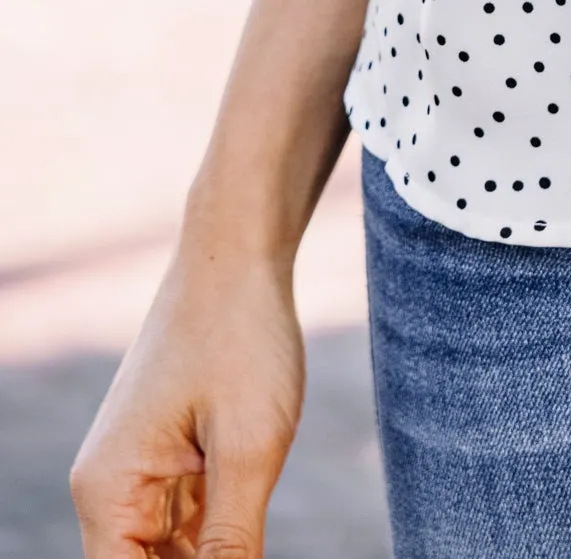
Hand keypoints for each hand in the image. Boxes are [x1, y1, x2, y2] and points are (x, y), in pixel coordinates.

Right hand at [71, 249, 303, 558]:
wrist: (238, 251)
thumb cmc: (242, 336)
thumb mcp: (251, 448)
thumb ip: (234, 543)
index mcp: (109, 492)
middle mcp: (112, 489)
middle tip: (249, 546)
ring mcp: (140, 473)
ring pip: (169, 556)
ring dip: (213, 556)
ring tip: (251, 529)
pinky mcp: (171, 458)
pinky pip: (188, 525)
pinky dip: (220, 538)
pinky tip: (252, 529)